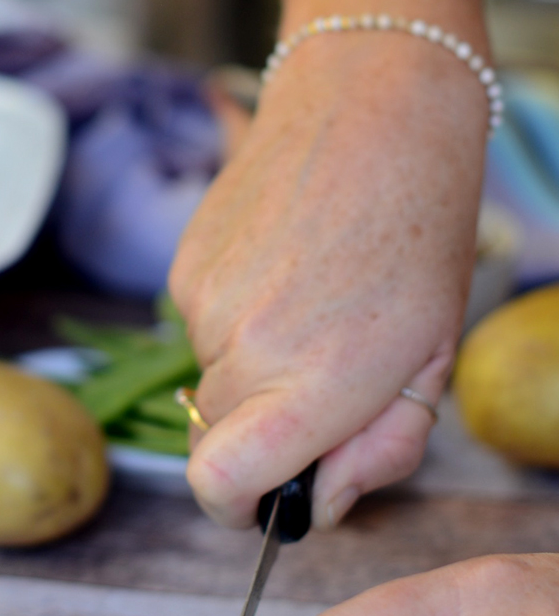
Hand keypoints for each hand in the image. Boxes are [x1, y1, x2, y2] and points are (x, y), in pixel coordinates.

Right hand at [168, 28, 485, 529]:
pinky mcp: (183, 265)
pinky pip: (199, 326)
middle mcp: (245, 346)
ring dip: (253, 367)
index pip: (220, 484)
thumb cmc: (420, 233)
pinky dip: (235, 319)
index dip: (235, 508)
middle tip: (324, 380)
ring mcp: (204, 302)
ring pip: (211, 379)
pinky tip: (283, 269)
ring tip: (314, 302)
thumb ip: (379, 451)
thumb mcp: (432, 361)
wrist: (372, 107)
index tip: (260, 500)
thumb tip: (318, 504)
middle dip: (262, 434)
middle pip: (215, 438)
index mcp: (317, 381)